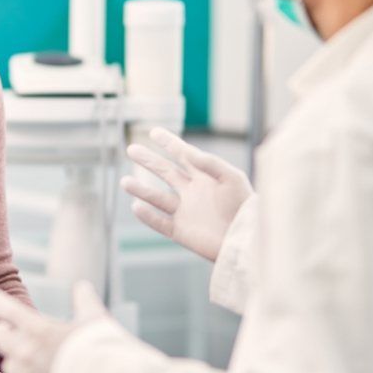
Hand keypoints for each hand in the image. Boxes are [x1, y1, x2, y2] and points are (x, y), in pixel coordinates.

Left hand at [0, 281, 106, 372]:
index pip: (9, 311)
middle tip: (4, 328)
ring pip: (9, 365)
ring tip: (22, 356)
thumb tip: (82, 286)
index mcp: (40, 330)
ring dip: (14, 359)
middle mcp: (29, 354)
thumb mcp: (96, 320)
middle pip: (1, 339)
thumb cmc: (104, 352)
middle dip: (2, 331)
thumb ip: (85, 301)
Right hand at [121, 127, 252, 261]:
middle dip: (148, 160)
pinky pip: (160, 222)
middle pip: (165, 172)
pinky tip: (136, 206)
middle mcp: (192, 192)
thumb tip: (187, 151)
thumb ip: (211, 163)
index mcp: (205, 177)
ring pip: (157, 198)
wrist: (248, 242)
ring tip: (124, 181)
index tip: (153, 131)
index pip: (183, 155)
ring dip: (141, 189)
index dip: (169, 143)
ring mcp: (186, 212)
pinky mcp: (182, 231)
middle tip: (131, 149)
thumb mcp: (232, 179)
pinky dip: (148, 216)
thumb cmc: (246, 208)